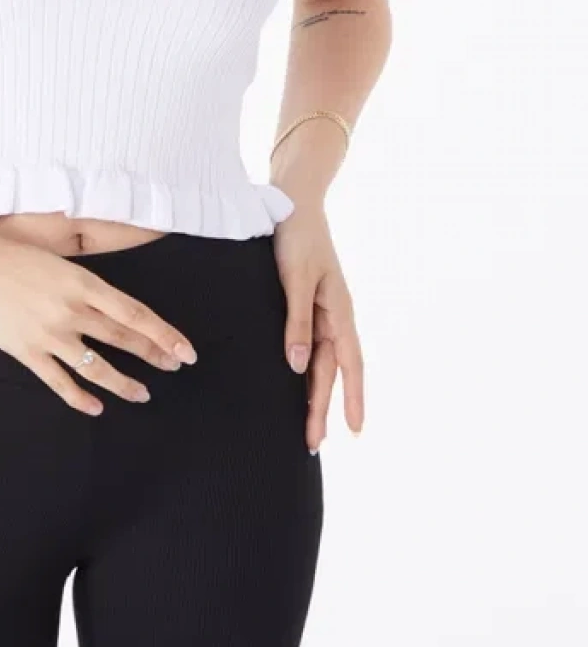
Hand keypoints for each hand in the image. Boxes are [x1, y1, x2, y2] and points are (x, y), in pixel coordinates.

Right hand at [0, 224, 197, 414]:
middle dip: (154, 355)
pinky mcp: (26, 351)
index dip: (164, 334)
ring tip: (142, 394)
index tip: (185, 350)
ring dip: (124, 383)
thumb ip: (83, 285)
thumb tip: (109, 305)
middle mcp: (72, 310)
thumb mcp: (58, 261)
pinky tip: (96, 407)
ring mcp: (49, 334)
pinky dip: (80, 398)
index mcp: (83, 283)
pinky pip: (60, 381)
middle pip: (123, 338)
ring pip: (97, 367)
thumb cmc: (9, 255)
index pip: (135, 314)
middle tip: (174, 367)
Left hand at [272, 198, 364, 451]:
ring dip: (314, 394)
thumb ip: (297, 321)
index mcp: (339, 311)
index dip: (353, 398)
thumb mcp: (295, 278)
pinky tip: (295, 383)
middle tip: (312, 445)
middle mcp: (333, 316)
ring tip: (305, 427)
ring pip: (319, 362)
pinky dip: (305, 369)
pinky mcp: (305, 304)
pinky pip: (308, 345)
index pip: (349, 364)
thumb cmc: (296, 237)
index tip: (354, 431)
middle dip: (323, 408)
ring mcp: (320, 311)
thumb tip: (297, 366)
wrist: (292, 201)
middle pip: (331, 371)